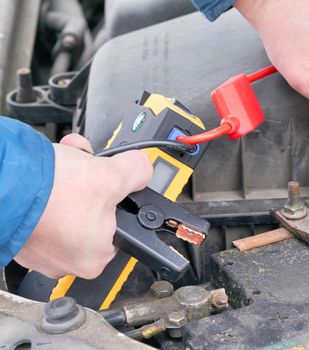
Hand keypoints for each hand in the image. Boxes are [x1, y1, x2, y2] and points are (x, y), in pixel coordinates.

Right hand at [15, 134, 152, 278]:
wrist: (2, 184)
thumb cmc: (52, 193)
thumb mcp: (112, 176)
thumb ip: (137, 173)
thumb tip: (144, 170)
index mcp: (94, 258)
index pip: (118, 228)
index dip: (116, 201)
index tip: (110, 185)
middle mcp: (65, 262)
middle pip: (92, 212)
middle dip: (91, 182)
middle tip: (88, 167)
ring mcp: (39, 250)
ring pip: (67, 206)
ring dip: (70, 178)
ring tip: (65, 164)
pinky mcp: (20, 235)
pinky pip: (43, 208)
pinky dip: (47, 186)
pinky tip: (48, 171)